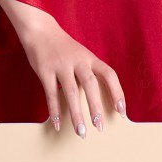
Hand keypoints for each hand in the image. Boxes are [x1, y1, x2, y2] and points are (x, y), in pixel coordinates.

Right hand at [15, 9, 125, 136]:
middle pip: (91, 84)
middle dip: (96, 107)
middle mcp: (78, 61)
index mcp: (90, 58)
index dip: (117, 92)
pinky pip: (51, 93)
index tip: (122, 111)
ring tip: (81, 132)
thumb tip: (97, 100)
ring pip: (71, 92)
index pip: (109, 74)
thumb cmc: (62, 47)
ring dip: (77, 114)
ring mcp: (61, 65)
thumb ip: (88, 73)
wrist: (39, 29)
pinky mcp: (45, 70)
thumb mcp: (80, 55)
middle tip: (100, 126)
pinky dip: (54, 111)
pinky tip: (57, 124)